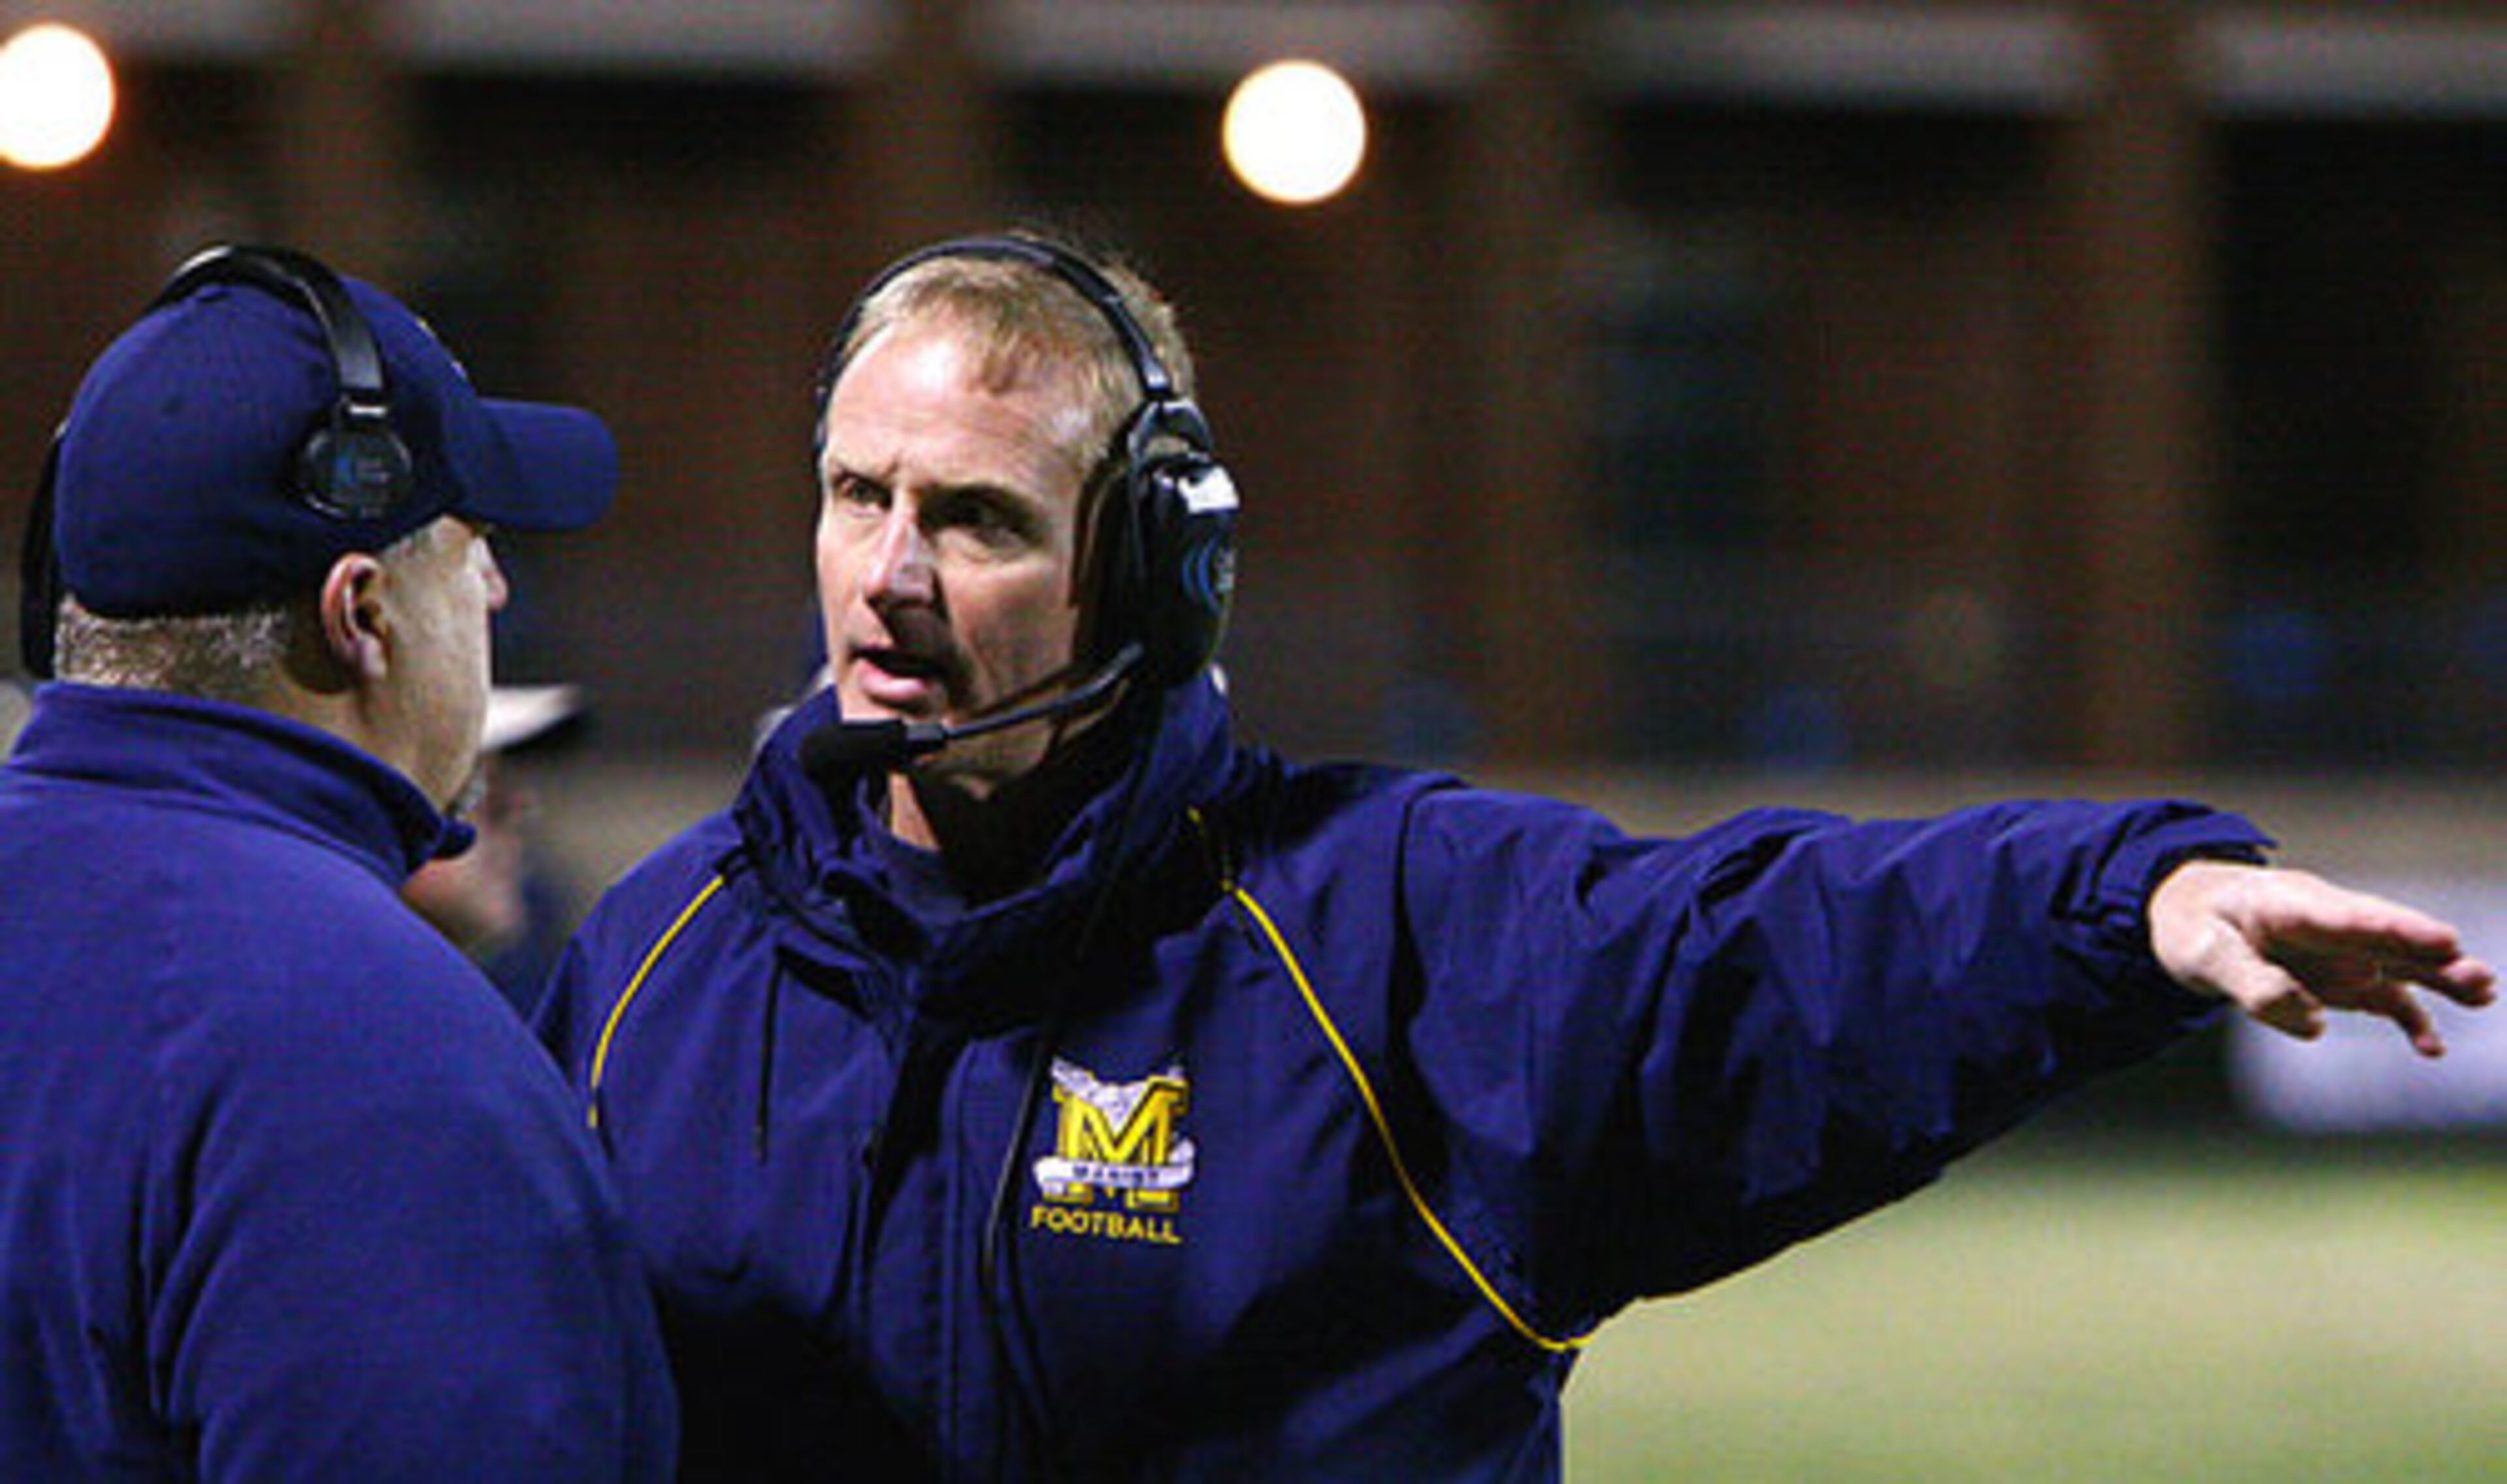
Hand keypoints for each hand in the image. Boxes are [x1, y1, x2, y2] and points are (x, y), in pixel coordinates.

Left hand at [2148, 861, 2495, 1057]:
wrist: (2189, 911)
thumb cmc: (2194, 924)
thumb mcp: (2200, 952)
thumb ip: (2250, 983)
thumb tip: (2314, 1022)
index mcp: (2288, 904)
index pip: (2347, 918)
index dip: (2394, 929)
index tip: (2442, 939)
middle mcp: (2328, 925)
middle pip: (2386, 939)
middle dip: (2430, 955)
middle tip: (2478, 975)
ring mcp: (2342, 951)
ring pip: (2401, 964)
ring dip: (2440, 979)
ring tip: (2483, 992)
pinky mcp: (2345, 978)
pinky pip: (2386, 998)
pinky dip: (2410, 1020)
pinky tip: (2432, 1049)